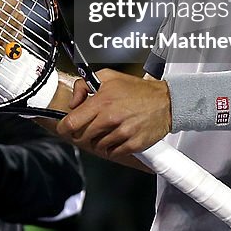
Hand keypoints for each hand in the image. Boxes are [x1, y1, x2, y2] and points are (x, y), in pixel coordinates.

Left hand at [56, 68, 171, 158]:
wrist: (166, 101)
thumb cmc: (137, 90)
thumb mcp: (107, 76)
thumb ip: (83, 86)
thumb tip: (74, 103)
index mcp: (102, 101)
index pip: (71, 122)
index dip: (64, 127)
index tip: (64, 128)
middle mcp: (110, 118)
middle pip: (82, 137)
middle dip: (82, 133)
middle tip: (89, 127)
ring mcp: (123, 133)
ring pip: (97, 146)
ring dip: (99, 140)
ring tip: (107, 130)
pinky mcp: (133, 144)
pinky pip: (113, 153)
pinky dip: (112, 148)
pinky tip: (117, 137)